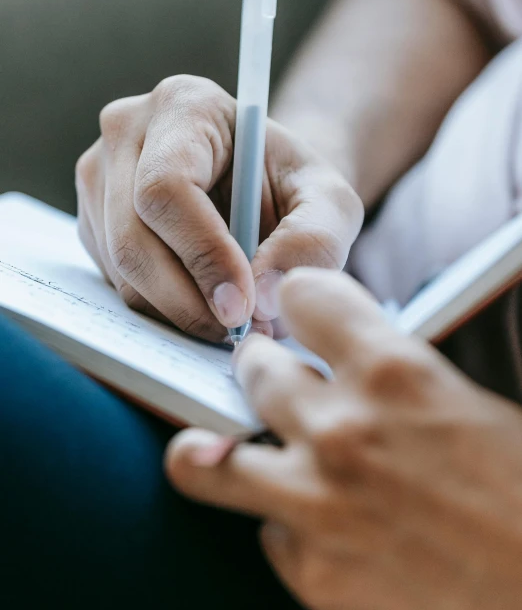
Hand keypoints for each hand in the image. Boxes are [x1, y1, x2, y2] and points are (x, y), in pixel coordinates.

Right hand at [76, 76, 362, 340]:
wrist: (261, 186)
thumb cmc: (293, 185)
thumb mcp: (329, 202)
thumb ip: (314, 241)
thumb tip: (262, 298)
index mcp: (183, 104)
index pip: (167, 187)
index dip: (202, 254)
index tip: (243, 305)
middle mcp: (126, 133)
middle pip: (132, 237)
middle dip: (188, 300)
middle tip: (239, 331)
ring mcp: (99, 177)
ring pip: (121, 269)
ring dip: (178, 311)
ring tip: (232, 318)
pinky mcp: (94, 220)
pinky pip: (115, 281)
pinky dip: (162, 307)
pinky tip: (203, 300)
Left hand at [166, 268, 521, 609]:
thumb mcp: (471, 402)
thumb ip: (397, 367)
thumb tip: (354, 350)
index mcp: (394, 374)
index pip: (301, 294)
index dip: (299, 299)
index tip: (299, 312)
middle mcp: (342, 432)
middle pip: (252, 368)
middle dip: (264, 368)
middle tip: (279, 380)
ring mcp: (316, 507)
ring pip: (204, 459)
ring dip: (220, 445)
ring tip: (232, 445)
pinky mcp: (313, 576)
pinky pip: (268, 533)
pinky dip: (287, 526)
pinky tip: (323, 527)